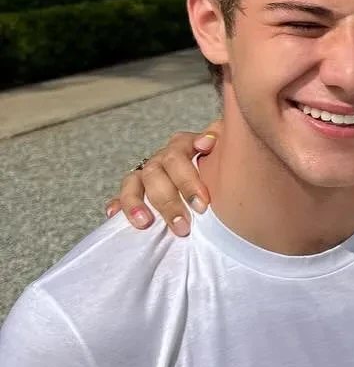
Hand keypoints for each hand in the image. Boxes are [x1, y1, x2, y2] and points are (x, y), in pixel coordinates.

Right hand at [105, 123, 219, 233]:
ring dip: (136, 203)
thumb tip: (208, 140)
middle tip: (184, 225)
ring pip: (133, 183)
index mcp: (184, 146)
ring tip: (145, 223)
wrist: (218, 179)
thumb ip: (223, 142)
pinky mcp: (135, 192)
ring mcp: (146, 174)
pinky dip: (118, 205)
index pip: (179, 155)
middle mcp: (162, 158)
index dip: (188, 179)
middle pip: (156, 173)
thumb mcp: (227, 153)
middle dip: (169, 201)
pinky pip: (120, 197)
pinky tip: (113, 214)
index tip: (202, 203)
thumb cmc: (222, 167)